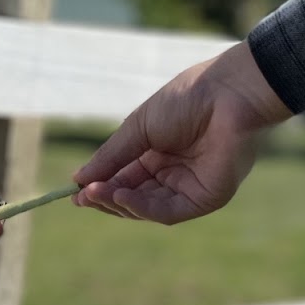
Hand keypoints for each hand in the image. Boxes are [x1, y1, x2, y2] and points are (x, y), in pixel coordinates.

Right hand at [72, 41, 291, 223]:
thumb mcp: (139, 127)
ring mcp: (191, 187)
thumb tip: (78, 179)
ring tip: (95, 194)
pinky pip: (169, 212)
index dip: (101, 187)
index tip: (76, 192)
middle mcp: (174, 174)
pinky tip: (122, 196)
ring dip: (119, 203)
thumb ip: (112, 155)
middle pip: (134, 197)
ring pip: (148, 208)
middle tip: (82, 196)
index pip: (125, 179)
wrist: (228, 93)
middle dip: (107, 198)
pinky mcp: (207, 198)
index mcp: (159, 153)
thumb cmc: (187, 100)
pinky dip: (142, 207)